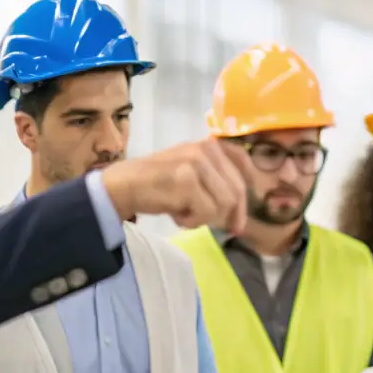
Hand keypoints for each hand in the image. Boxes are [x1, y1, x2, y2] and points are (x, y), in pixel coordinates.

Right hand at [101, 139, 255, 235]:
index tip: (243, 209)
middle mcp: (206, 148)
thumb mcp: (190, 170)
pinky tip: (176, 215)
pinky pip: (206, 212)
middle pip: (236, 189)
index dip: (248, 187)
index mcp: (208, 144)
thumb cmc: (157, 182)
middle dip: (230, 213)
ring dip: (206, 217)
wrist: (125, 184)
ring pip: (224, 203)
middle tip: (227, 229)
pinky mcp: (187, 181)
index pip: (241, 161)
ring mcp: (197, 163)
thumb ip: (214, 178)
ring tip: (186, 214)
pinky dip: (192, 221)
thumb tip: (239, 209)